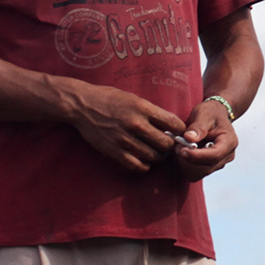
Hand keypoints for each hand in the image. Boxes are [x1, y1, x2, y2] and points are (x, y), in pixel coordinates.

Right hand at [63, 82, 186, 171]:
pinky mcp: (114, 150)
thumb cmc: (110, 99)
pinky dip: (144, 166)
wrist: (83, 105)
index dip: (181, 131)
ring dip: (158, 157)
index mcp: (144, 109)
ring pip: (153, 156)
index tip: (179, 133)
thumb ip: (152, 112)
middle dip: (170, 146)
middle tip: (168, 146)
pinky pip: (137, 165)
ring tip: (157, 153)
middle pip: (166, 143)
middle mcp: (136, 124)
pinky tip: (144, 160)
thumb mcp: (135, 99)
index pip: (174, 124)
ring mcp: (125, 139)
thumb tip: (171, 125)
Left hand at [174, 98, 239, 180]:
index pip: (214, 155)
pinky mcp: (210, 166)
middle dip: (188, 160)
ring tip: (180, 148)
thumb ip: (198, 126)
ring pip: (199, 173)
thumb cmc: (211, 113)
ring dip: (185, 164)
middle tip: (177, 146)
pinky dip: (186, 166)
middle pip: (206, 168)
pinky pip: (195, 173)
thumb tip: (189, 138)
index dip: (196, 156)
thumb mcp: (205, 114)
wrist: (215, 115)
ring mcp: (219, 163)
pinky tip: (184, 153)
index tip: (181, 150)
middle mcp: (227, 156)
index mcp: (229, 142)